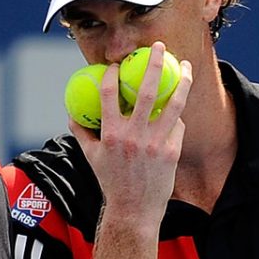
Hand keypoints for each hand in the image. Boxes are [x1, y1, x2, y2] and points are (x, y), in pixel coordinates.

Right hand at [70, 42, 192, 227]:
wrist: (134, 210)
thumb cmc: (111, 182)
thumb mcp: (91, 158)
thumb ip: (82, 133)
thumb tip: (72, 113)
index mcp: (110, 134)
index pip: (108, 94)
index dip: (111, 74)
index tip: (116, 64)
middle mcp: (133, 136)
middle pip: (146, 90)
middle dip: (154, 63)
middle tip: (159, 47)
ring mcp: (155, 143)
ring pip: (173, 104)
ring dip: (182, 81)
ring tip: (185, 66)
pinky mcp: (172, 151)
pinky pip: (176, 125)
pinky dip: (176, 116)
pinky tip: (177, 108)